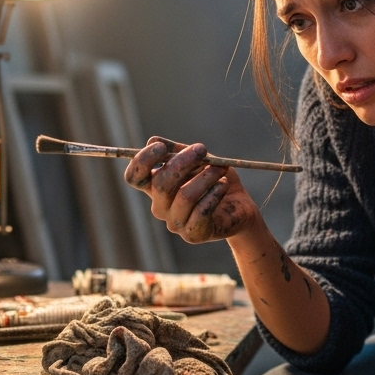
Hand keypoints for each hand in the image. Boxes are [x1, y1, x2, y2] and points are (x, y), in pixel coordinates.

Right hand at [123, 138, 260, 243]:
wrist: (239, 206)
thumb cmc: (214, 179)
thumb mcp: (198, 159)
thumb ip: (177, 151)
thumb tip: (153, 141)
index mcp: (155, 187)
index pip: (134, 177)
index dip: (142, 161)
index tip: (160, 147)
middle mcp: (160, 206)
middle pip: (160, 183)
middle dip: (182, 162)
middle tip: (201, 149)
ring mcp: (174, 223)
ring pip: (184, 196)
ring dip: (206, 177)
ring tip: (221, 168)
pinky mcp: (192, 234)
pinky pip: (201, 211)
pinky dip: (214, 194)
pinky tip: (223, 186)